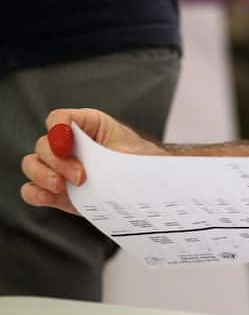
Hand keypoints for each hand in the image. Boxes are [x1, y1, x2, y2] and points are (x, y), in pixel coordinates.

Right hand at [20, 108, 165, 215]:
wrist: (149, 187)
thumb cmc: (142, 163)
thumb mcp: (133, 152)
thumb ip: (112, 153)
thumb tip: (100, 163)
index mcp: (88, 125)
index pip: (60, 118)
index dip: (58, 129)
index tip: (66, 145)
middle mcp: (68, 145)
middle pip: (43, 144)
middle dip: (58, 162)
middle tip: (81, 176)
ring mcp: (59, 168)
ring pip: (32, 164)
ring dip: (42, 176)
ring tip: (63, 187)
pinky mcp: (57, 191)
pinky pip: (32, 190)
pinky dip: (36, 193)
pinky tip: (51, 196)